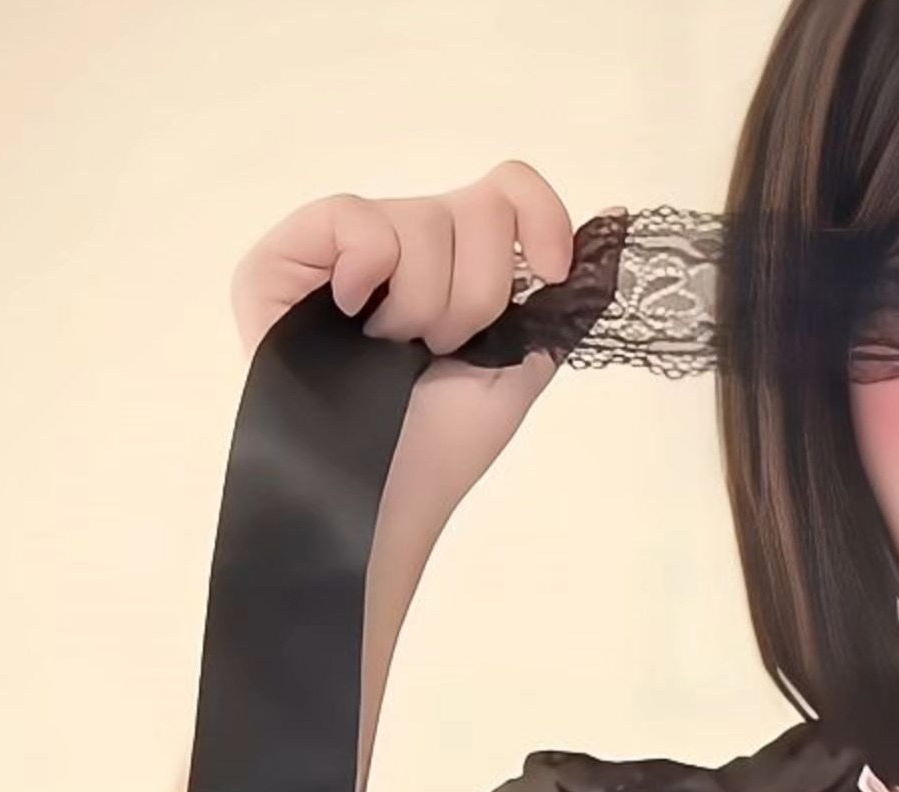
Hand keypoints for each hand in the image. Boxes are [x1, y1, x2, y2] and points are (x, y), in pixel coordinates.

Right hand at [230, 161, 595, 500]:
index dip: (541, 217)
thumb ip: (562, 298)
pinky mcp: (281, 262)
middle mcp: (404, 243)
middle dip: (477, 293)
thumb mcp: (522, 363)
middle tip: (444, 347)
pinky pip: (349, 217)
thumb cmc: (444, 443)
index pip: (509, 187)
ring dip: (424, 303)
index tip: (550, 272)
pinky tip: (357, 317)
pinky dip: (368, 267)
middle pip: (478, 206)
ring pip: (420, 218)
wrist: (386, 496)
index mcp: (460, 261)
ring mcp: (340, 250)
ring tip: (394, 349)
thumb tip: (617, 222)